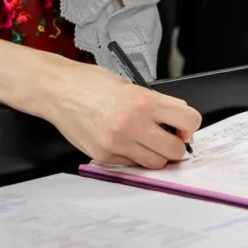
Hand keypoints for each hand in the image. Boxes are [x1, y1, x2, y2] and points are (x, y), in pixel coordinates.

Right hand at [45, 60, 201, 168]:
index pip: (188, 121)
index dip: (189, 125)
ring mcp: (118, 144)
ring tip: (146, 140)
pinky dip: (133, 157)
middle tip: (168, 136)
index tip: (183, 125)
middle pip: (176, 150)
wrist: (58, 90)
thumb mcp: (130, 84)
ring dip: (156, 154)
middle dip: (176, 145)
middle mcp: (133, 124)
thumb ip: (156, 101)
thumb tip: (178, 118)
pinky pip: (131, 165)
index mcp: (144, 101)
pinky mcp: (104, 157)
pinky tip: (125, 141)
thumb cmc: (92, 82)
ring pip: (156, 163)